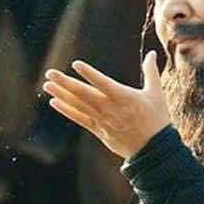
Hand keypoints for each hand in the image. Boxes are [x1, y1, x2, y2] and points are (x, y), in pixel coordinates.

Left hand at [42, 51, 170, 159]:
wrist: (153, 150)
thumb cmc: (157, 119)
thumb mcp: (156, 93)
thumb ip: (151, 71)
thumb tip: (151, 53)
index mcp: (124, 97)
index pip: (103, 83)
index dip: (89, 74)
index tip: (76, 64)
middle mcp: (110, 108)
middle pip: (84, 94)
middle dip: (65, 83)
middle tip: (50, 73)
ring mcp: (102, 120)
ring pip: (78, 105)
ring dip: (61, 95)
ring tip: (46, 85)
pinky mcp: (99, 130)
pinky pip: (79, 119)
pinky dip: (66, 110)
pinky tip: (54, 102)